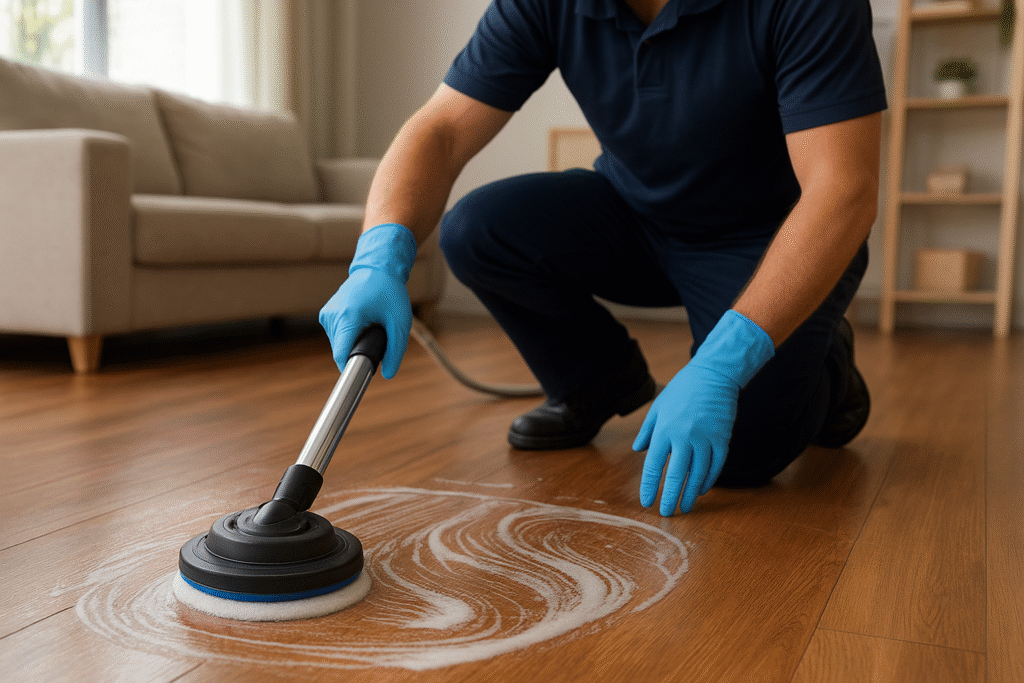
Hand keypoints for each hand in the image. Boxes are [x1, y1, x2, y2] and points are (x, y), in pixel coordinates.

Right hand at [319, 223, 416, 378]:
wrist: (377, 268)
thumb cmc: (390, 293)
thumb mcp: (400, 323)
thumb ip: (396, 351)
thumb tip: (388, 375)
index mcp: (348, 317)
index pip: (341, 354)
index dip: (350, 369)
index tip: (356, 383)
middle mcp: (332, 315)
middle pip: (341, 351)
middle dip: (359, 351)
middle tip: (378, 339)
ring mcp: (326, 314)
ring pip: (339, 344)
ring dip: (354, 342)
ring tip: (371, 324)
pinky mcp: (326, 314)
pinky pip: (337, 335)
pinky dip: (349, 334)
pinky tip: (362, 321)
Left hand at [634, 310, 774, 514]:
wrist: (713, 374)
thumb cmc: (682, 390)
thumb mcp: (658, 407)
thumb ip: (648, 430)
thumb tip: (638, 450)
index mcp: (664, 430)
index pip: (653, 466)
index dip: (649, 486)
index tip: (646, 502)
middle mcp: (684, 437)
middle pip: (676, 475)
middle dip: (670, 497)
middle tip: (666, 513)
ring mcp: (705, 438)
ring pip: (698, 474)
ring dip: (690, 494)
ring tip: (684, 508)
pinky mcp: (723, 438)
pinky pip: (716, 466)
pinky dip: (709, 480)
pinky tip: (701, 490)